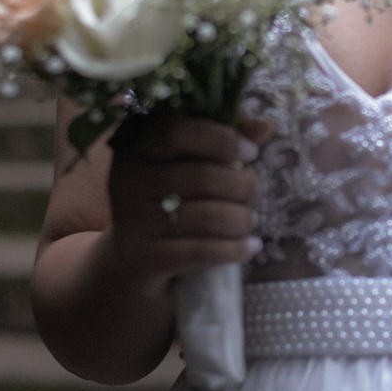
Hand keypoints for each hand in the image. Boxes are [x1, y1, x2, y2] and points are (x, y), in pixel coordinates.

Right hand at [106, 111, 272, 298]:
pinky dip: (234, 249)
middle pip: (200, 176)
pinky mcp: (141, 259)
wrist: (131, 265)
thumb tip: (265, 126)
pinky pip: (201, 251)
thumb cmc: (169, 205)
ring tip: (248, 221)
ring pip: (205, 216)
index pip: (177, 132)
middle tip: (254, 192)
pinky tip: (251, 247)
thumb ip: (224, 143)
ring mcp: (131, 222)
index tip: (251, 152)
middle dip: (241, 185)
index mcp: (135, 147)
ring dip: (241, 219)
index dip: (221, 139)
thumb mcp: (190, 168)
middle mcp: (126, 180)